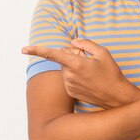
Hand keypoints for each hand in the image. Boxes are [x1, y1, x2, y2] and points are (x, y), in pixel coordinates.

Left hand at [22, 39, 139, 108]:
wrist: (116, 96)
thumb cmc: (111, 73)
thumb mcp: (103, 52)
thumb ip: (85, 44)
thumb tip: (72, 42)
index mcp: (76, 63)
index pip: (53, 54)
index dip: (37, 50)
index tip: (24, 49)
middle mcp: (69, 75)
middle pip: (64, 59)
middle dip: (73, 56)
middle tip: (89, 60)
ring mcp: (69, 85)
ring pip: (66, 69)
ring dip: (75, 67)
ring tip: (92, 72)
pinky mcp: (71, 92)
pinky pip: (69, 79)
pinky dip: (76, 76)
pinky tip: (89, 80)